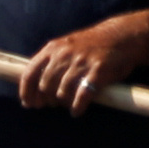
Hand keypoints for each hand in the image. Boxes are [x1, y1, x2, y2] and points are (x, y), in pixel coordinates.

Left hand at [17, 16, 142, 111]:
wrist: (121, 36)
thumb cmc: (91, 45)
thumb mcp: (66, 45)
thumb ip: (51, 62)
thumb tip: (36, 88)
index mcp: (53, 48)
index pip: (30, 73)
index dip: (26, 92)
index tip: (28, 104)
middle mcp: (64, 54)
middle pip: (46, 86)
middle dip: (47, 99)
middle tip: (53, 105)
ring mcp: (81, 63)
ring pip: (62, 93)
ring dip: (63, 103)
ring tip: (68, 105)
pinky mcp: (97, 71)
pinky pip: (81, 96)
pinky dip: (77, 107)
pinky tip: (77, 111)